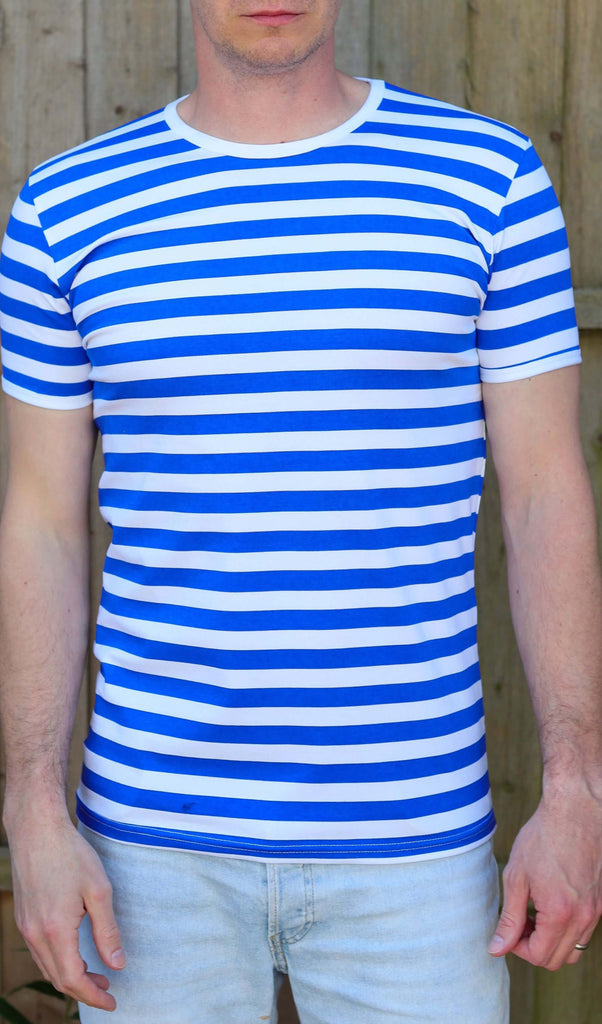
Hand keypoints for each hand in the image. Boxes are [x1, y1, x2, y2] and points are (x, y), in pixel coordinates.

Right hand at [7, 810, 124, 1009]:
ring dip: (70, 976)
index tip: (113, 1002)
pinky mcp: (23, 916)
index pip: (73, 980)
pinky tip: (74, 953)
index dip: (93, 996)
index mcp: (55, 931)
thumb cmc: (70, 854)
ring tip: (95, 974)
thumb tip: (117, 964)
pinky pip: (39, 952)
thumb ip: (107, 931)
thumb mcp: (98, 890)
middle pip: (58, 979)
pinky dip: (57, 961)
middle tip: (108, 990)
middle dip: (84, 990)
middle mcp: (35, 934)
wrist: (36, 829)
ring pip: (46, 967)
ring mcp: (25, 926)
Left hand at [488, 784, 601, 969]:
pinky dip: (567, 928)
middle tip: (518, 922)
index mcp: (560, 913)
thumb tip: (497, 948)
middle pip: (558, 959)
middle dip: (534, 947)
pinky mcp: (601, 900)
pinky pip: (585, 930)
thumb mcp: (517, 876)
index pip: (539, 955)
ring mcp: (596, 910)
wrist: (575, 810)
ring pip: (575, 948)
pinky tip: (551, 902)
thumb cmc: (543, 838)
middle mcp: (584, 917)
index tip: (507, 930)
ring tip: (534, 912)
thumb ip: (509, 918)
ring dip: (552, 940)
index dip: (517, 948)